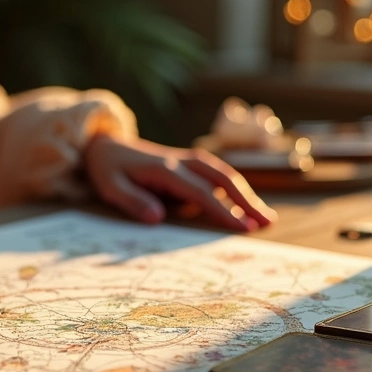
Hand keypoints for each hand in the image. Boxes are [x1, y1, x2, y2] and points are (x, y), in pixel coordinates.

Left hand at [83, 134, 276, 230]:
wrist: (104, 144)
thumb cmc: (107, 170)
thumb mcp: (110, 187)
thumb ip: (132, 201)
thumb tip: (157, 217)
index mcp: (165, 170)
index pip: (201, 193)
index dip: (223, 210)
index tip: (243, 227)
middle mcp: (182, 162)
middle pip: (223, 179)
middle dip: (247, 200)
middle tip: (268, 222)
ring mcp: (187, 160)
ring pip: (224, 175)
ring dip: (246, 194)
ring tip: (265, 217)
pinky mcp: (188, 163)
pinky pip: (216, 175)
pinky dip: (234, 188)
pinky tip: (245, 205)